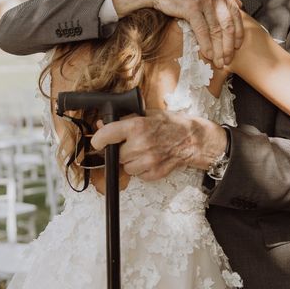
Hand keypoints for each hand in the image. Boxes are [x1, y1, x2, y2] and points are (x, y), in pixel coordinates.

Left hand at [90, 110, 227, 180]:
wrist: (192, 140)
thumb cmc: (170, 124)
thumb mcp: (146, 114)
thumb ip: (123, 120)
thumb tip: (101, 124)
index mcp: (136, 126)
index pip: (106, 135)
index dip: (98, 139)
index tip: (97, 141)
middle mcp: (140, 144)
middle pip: (116, 154)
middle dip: (121, 149)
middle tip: (133, 143)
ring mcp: (148, 161)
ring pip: (126, 167)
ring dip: (131, 160)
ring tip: (144, 150)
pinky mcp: (154, 174)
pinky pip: (138, 175)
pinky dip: (141, 169)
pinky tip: (151, 158)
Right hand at [113, 0, 243, 66]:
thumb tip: (239, 4)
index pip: (235, 15)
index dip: (238, 34)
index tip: (237, 48)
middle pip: (228, 25)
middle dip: (229, 46)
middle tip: (228, 60)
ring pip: (217, 30)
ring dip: (219, 49)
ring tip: (218, 62)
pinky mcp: (192, 6)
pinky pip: (203, 31)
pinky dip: (206, 45)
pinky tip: (207, 55)